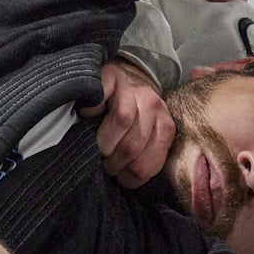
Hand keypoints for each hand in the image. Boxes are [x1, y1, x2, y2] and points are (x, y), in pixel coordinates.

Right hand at [86, 57, 174, 186]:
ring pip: (123, 119)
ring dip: (104, 141)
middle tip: (104, 164)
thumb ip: (144, 162)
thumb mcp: (141, 148)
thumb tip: (135, 177)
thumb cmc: (123, 130)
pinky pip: (104, 95)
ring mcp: (134, 88)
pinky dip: (92, 110)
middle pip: (133, 144)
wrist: (112, 92)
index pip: (148, 162)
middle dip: (114, 162)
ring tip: (96, 149)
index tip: (118, 177)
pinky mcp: (113, 75)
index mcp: (165, 125)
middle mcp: (154, 104)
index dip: (129, 175)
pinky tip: (88, 116)